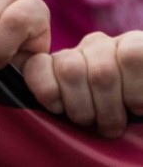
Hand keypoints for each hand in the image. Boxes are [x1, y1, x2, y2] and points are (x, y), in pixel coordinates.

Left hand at [22, 31, 142, 138]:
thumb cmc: (125, 120)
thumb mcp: (91, 115)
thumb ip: (64, 102)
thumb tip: (45, 102)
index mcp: (70, 63)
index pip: (37, 65)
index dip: (45, 89)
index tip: (58, 109)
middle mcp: (91, 48)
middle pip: (69, 70)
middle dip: (82, 108)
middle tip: (99, 124)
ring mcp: (119, 45)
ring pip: (100, 71)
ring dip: (111, 108)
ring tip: (121, 120)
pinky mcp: (141, 46)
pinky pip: (130, 59)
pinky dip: (134, 92)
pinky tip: (138, 105)